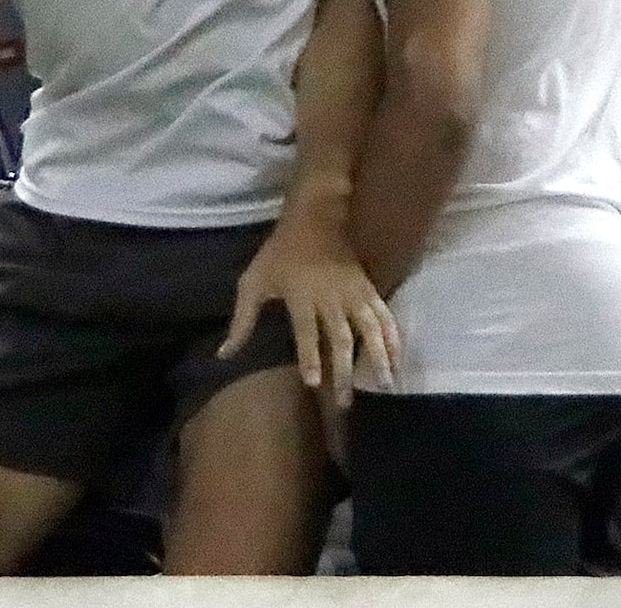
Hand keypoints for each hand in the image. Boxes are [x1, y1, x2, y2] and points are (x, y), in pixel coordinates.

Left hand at [222, 219, 399, 396]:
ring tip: (385, 383)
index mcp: (302, 297)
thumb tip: (224, 355)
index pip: (307, 333)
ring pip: (370, 329)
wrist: (315, 217)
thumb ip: (241, 320)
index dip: (309, 357)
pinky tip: (396, 356)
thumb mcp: (253, 282)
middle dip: (343, 371)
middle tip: (344, 402)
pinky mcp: (368, 288)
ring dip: (378, 357)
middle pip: (341, 338)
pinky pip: (384, 315)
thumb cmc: (279, 252)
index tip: (313, 384)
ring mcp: (354, 293)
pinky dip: (392, 336)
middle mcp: (331, 298)